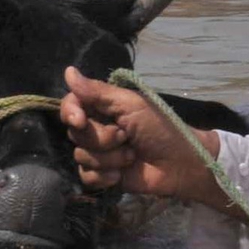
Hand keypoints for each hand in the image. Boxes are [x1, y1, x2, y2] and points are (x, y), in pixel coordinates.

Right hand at [59, 66, 230, 211]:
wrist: (180, 164)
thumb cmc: (161, 128)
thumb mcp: (131, 105)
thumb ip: (98, 92)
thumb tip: (67, 71)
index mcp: (104, 107)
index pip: (72, 105)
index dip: (70, 112)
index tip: (80, 121)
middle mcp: (98, 128)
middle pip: (75, 134)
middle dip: (101, 138)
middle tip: (126, 137)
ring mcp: (100, 153)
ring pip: (81, 156)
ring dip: (109, 158)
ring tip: (131, 156)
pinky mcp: (103, 176)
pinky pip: (86, 176)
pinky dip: (103, 177)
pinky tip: (120, 175)